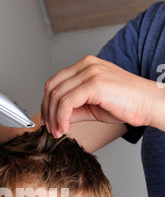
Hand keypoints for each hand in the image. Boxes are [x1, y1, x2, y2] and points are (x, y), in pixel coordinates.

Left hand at [41, 55, 161, 137]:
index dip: (47, 104)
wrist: (148, 104)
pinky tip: (65, 128)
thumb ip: (74, 109)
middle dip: (47, 112)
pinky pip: (67, 102)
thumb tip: (56, 118)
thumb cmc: (126, 104)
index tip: (49, 122)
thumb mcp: (93, 106)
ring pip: (57, 95)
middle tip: (50, 129)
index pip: (55, 82)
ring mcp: (90, 72)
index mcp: (85, 66)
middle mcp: (86, 65)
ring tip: (58, 132)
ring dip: (54, 118)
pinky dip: (61, 118)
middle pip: (52, 87)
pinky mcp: (94, 84)